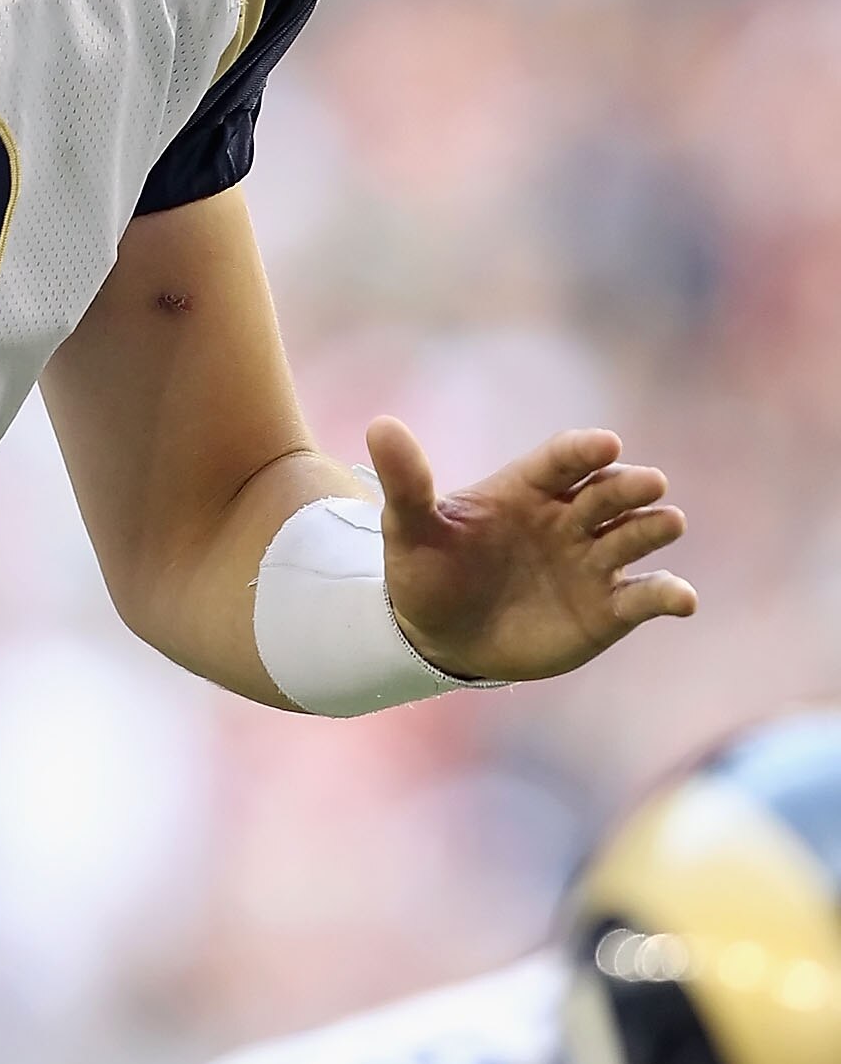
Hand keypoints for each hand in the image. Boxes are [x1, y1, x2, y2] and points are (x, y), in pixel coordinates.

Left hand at [367, 418, 695, 683]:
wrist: (438, 637)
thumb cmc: (426, 572)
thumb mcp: (408, 528)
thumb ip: (406, 481)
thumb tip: (380, 425)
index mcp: (528, 488)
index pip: (563, 460)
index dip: (584, 450)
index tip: (605, 444)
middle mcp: (569, 518)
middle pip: (608, 493)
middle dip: (629, 486)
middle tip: (648, 482)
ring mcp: (592, 561)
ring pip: (634, 536)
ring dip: (653, 527)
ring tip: (668, 522)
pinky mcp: (609, 608)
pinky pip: (644, 597)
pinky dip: (668, 596)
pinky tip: (681, 600)